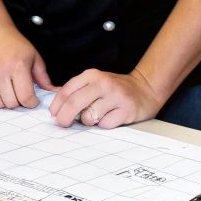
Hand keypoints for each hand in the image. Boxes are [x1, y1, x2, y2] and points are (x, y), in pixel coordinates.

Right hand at [0, 26, 52, 108]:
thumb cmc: (15, 45)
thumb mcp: (34, 57)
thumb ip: (44, 77)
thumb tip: (55, 92)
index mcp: (18, 66)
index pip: (26, 97)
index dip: (32, 102)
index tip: (33, 99)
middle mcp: (2, 73)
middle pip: (12, 103)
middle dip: (19, 102)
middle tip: (21, 94)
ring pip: (0, 104)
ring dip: (7, 102)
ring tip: (10, 92)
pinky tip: (0, 91)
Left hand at [49, 68, 164, 128]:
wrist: (145, 89)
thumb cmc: (114, 90)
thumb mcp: (94, 83)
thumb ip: (77, 92)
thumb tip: (57, 110)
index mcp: (91, 75)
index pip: (66, 91)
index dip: (56, 106)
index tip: (54, 115)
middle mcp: (103, 83)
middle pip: (73, 103)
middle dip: (64, 117)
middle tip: (63, 124)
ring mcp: (115, 96)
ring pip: (89, 117)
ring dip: (89, 121)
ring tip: (98, 115)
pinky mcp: (126, 110)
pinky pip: (104, 125)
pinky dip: (104, 125)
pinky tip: (111, 117)